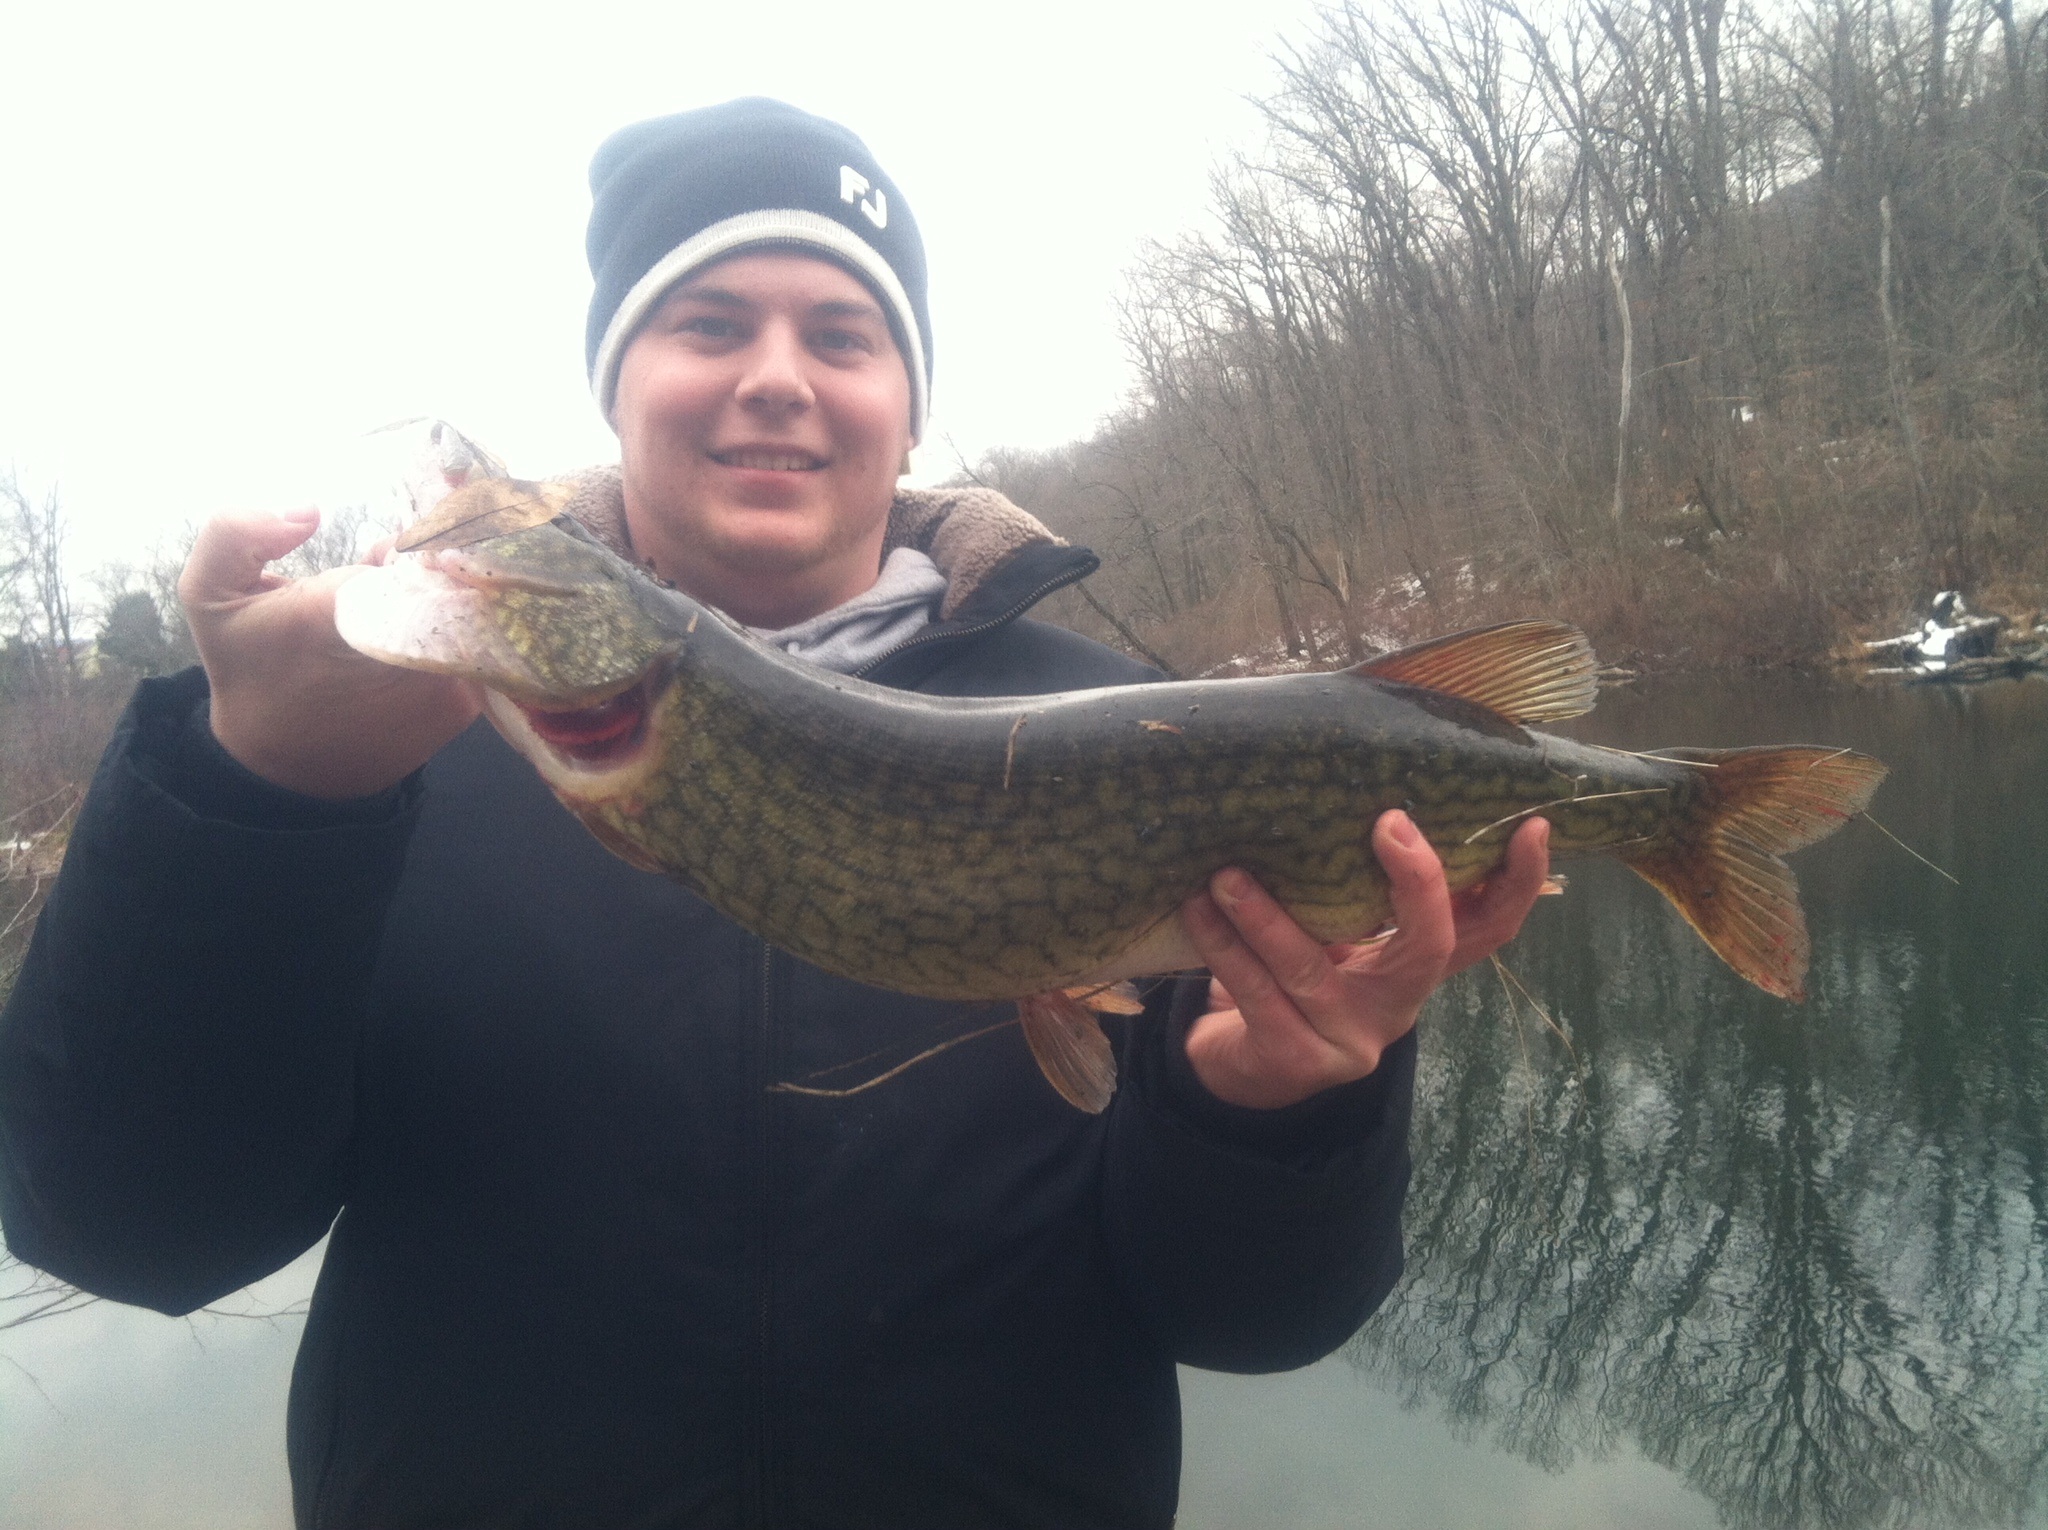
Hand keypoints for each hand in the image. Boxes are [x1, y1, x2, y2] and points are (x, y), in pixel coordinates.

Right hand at [181, 510, 480, 799]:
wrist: (282, 767)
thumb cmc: (249, 669)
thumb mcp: (208, 595)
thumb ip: (235, 533)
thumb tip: (309, 511)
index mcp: (337, 615)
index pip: (403, 558)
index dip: (400, 550)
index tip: (380, 557)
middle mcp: (401, 649)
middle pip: (440, 580)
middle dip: (419, 572)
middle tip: (387, 585)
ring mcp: (442, 680)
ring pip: (460, 611)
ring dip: (435, 604)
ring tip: (393, 621)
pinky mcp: (462, 705)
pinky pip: (472, 647)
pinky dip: (449, 638)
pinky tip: (410, 648)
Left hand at [1181, 812, 1550, 1108]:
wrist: (1242, 1065)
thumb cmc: (1291, 974)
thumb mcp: (1333, 931)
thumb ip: (1350, 888)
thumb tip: (1346, 793)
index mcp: (1415, 969)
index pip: (1490, 927)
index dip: (1519, 882)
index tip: (1532, 827)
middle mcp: (1397, 1006)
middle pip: (1430, 946)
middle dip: (1417, 884)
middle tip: (1388, 824)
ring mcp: (1350, 1040)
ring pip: (1312, 970)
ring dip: (1265, 916)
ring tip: (1226, 875)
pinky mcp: (1297, 1059)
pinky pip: (1258, 995)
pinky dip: (1225, 948)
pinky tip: (1198, 911)